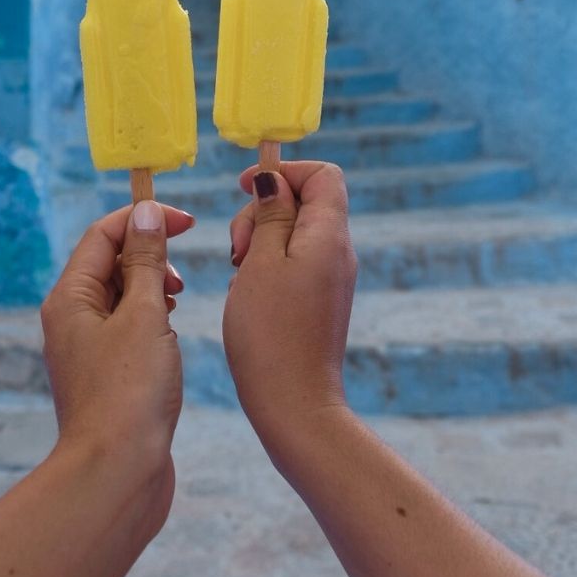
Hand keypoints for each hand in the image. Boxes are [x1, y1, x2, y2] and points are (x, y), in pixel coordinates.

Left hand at [41, 202, 193, 487]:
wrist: (117, 473)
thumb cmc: (130, 392)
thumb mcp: (145, 314)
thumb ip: (147, 261)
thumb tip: (145, 214)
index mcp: (70, 297)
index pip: (102, 234)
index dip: (143, 219)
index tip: (186, 221)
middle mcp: (71, 318)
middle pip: (109, 261)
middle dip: (149, 254)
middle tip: (181, 274)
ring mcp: (87, 347)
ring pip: (120, 294)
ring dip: (152, 285)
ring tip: (176, 302)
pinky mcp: (106, 373)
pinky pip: (127, 325)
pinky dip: (151, 316)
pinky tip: (170, 332)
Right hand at [222, 162, 356, 456]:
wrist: (294, 405)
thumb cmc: (271, 333)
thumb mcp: (260, 262)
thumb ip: (270, 214)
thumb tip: (274, 179)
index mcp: (329, 235)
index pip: (322, 174)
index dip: (283, 172)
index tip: (245, 189)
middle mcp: (338, 252)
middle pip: (304, 200)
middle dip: (262, 210)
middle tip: (238, 248)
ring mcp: (331, 277)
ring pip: (294, 232)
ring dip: (260, 239)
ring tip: (239, 271)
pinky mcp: (320, 299)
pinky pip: (294, 261)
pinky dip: (267, 264)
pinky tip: (248, 291)